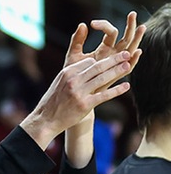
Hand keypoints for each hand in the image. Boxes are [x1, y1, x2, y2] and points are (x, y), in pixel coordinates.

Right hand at [61, 13, 143, 166]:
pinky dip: (116, 90)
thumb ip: (74, 74)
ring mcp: (79, 92)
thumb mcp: (60, 82)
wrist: (46, 119)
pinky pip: (104, 95)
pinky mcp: (85, 104)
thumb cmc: (55, 101)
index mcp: (67, 72)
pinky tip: (126, 86)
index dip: (102, 61)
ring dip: (117, 71)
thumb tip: (89, 65)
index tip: (113, 59)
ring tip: (128, 66)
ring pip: (102, 78)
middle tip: (126, 54)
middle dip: (113, 60)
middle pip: (97, 67)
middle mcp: (73, 80)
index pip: (89, 62)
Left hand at [65, 11, 144, 75]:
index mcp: (104, 48)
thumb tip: (82, 24)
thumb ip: (77, 40)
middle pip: (125, 38)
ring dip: (137, 38)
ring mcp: (116, 64)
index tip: (92, 23)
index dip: (104, 25)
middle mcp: (113, 54)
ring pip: (130, 49)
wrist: (73, 90)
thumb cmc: (74, 72)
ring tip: (142, 26)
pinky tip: (137, 51)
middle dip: (130, 26)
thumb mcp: (73, 54)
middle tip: (132, 13)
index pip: (111, 32)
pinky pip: (129, 67)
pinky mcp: (116, 75)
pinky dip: (134, 59)